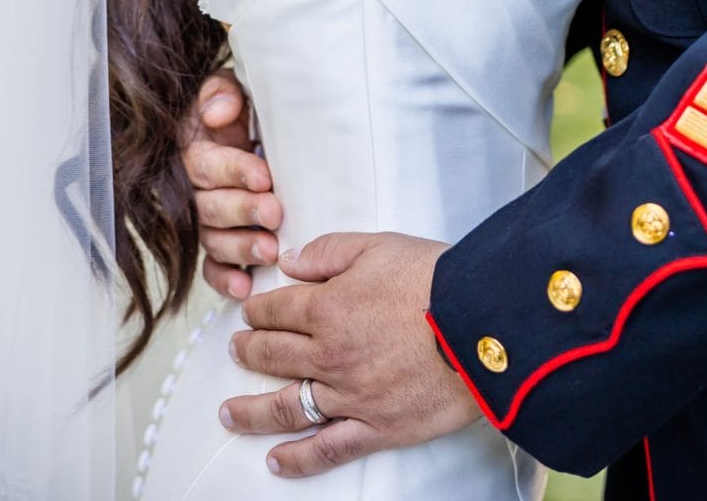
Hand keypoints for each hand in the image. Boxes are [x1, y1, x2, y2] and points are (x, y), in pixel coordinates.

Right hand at [180, 70, 282, 299]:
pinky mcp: (217, 246)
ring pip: (214, 241)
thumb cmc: (239, 111)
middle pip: (210, 208)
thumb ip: (221, 92)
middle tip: (274, 213)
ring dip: (241, 248)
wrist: (248, 131)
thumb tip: (217, 112)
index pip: (206, 166)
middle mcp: (195, 190)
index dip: (235, 172)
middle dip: (244, 212)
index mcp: (194, 151)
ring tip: (269, 251)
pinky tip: (246, 286)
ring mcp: (206, 221)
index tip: (265, 177)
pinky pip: (213, 269)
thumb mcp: (231, 87)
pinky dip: (226, 280)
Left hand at [222, 232, 478, 477]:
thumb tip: (292, 262)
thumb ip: (329, 252)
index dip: (257, 310)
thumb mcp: (378, 245)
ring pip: (286, 407)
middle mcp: (328, 356)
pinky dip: (298, 459)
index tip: (249, 312)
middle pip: (273, 356)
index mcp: (327, 308)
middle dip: (248, 351)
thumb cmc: (434, 279)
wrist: (477, 323)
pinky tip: (276, 461)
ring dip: (252, 411)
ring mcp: (348, 396)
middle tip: (236, 351)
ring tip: (229, 413)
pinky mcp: (374, 427)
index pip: (276, 310)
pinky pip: (327, 449)